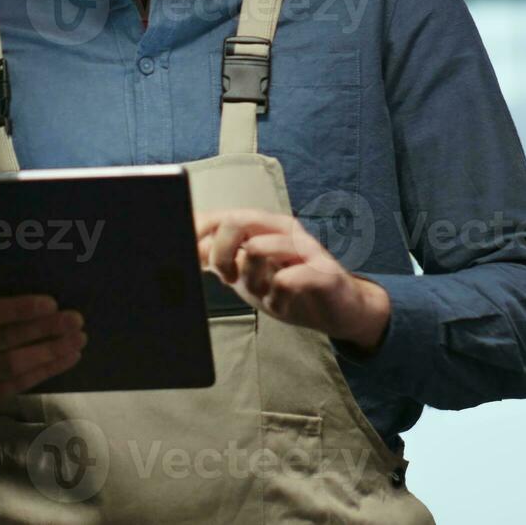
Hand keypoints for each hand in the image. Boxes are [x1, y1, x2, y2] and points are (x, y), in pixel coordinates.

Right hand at [0, 263, 86, 412]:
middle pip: (2, 341)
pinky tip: (66, 358)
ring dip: (50, 352)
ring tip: (77, 340)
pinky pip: (14, 386)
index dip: (18, 310)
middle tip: (75, 320)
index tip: (52, 303)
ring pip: (11, 366)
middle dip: (44, 330)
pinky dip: (44, 371)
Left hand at [195, 209, 390, 353]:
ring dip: (251, 279)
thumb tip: (184, 251)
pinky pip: (286, 279)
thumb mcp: (246, 274)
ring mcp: (304, 248)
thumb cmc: (289, 286)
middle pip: (236, 221)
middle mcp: (282, 230)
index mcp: (262, 226)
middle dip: (220, 253)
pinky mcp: (322, 272)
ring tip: (262, 293)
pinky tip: (281, 303)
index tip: (186, 257)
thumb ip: (219, 260)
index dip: (198, 233)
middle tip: (226, 278)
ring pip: (259, 248)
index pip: (221, 216)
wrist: (340, 309)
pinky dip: (276, 297)